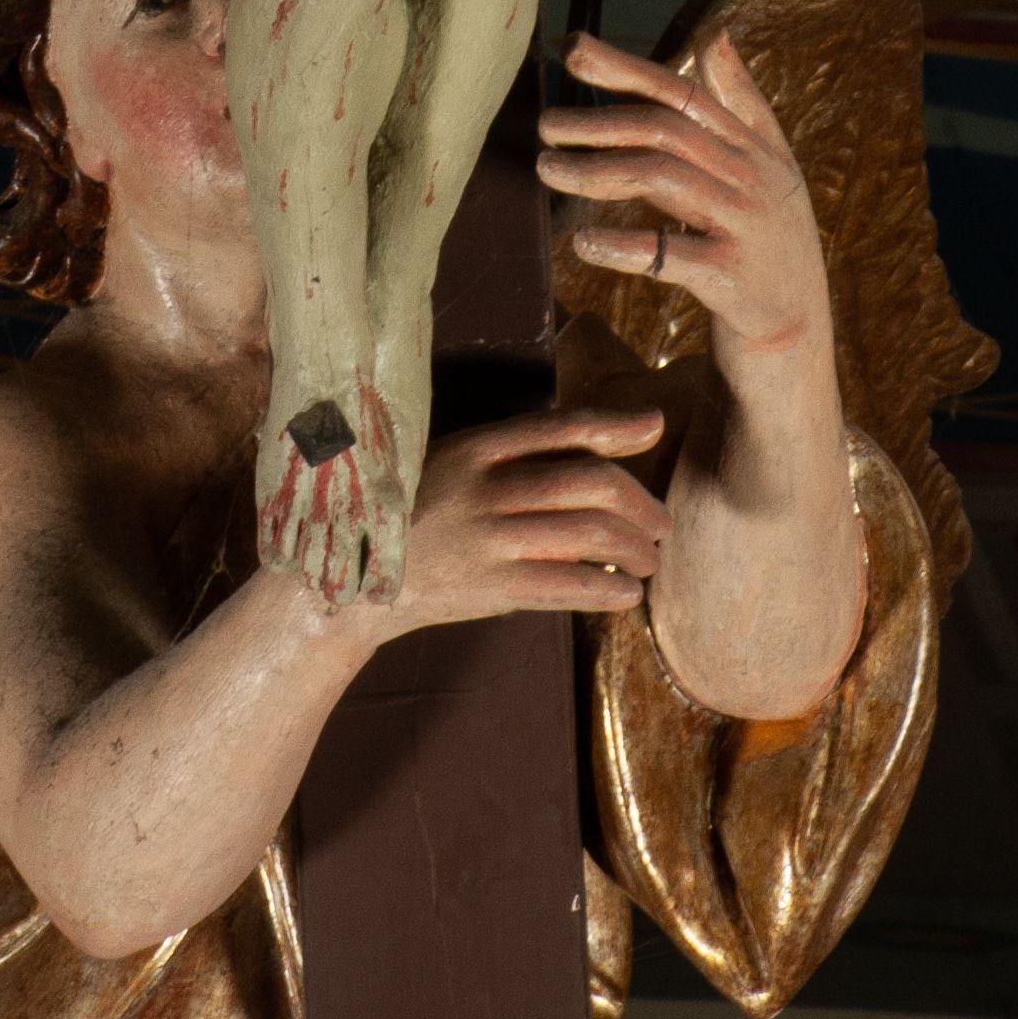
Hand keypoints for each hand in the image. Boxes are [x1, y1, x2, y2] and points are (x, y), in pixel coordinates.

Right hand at [383, 406, 669, 631]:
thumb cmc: (417, 514)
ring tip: (648, 562)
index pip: (559, 427)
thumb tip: (590, 452)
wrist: (355, 579)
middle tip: (662, 524)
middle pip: (586, 482)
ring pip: (584, 534)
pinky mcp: (488, 587)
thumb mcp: (454, 463)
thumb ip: (511, 455)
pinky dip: (605, 589)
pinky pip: (563, 586)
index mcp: (477, 446)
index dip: (613, 423)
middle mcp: (486, 486)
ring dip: (632, 548)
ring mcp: (487, 538)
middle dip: (639, 502)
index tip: (655, 426)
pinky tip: (624, 595)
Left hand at [542, 31, 833, 375]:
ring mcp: (743, 225)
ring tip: (548, 170)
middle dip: (599, 121)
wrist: (800, 333)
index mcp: (750, 145)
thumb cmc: (768, 242)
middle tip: (544, 125)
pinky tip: (583, 243)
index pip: (681, 92)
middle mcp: (749, 175)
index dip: (626, 67)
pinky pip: (671, 254)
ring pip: (662, 180)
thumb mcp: (768, 164)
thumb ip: (740, 99)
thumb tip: (717, 32)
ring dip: (597, 172)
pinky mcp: (732, 277)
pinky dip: (625, 246)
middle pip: (665, 131)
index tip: (571, 47)